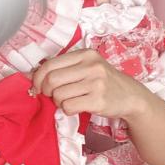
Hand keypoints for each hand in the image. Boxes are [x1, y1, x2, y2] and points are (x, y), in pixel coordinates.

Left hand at [30, 48, 149, 119]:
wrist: (131, 96)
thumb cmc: (104, 81)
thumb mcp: (88, 66)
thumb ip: (65, 68)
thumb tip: (34, 76)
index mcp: (85, 54)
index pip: (49, 64)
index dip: (38, 78)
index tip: (37, 86)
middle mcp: (91, 66)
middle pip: (51, 80)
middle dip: (46, 91)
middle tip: (52, 96)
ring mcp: (96, 83)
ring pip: (59, 95)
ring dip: (58, 102)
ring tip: (69, 100)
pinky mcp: (98, 100)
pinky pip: (68, 107)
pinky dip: (67, 110)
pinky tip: (76, 107)